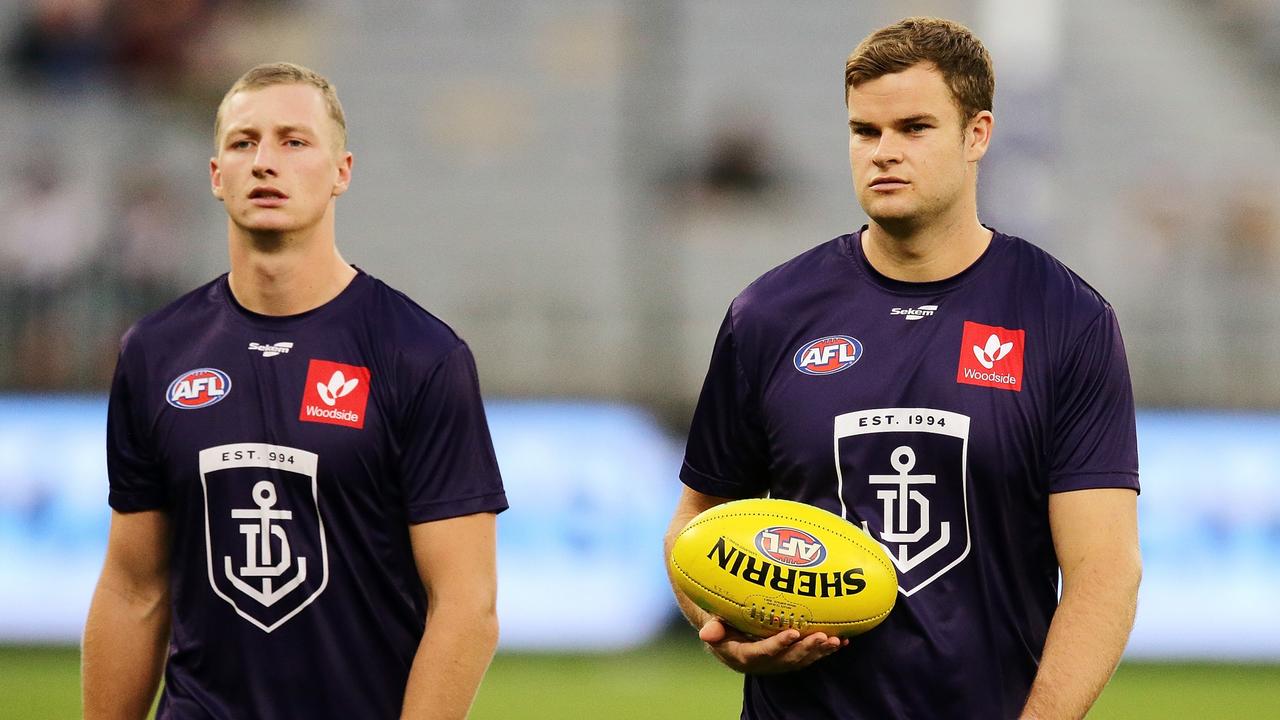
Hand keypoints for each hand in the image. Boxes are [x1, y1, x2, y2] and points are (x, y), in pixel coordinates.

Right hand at [698, 617, 846, 674]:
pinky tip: (842, 641)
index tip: (793, 633)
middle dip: (807, 649)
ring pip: (802, 659)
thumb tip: (706, 633)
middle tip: (822, 636)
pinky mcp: (789, 657)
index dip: (778, 644)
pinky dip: (825, 650)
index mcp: (744, 656)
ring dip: (820, 651)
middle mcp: (764, 663)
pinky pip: (809, 655)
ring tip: (836, 641)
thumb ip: (713, 629)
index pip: (763, 652)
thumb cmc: (720, 624)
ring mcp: (779, 661)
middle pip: (788, 659)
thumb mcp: (713, 625)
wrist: (726, 636)